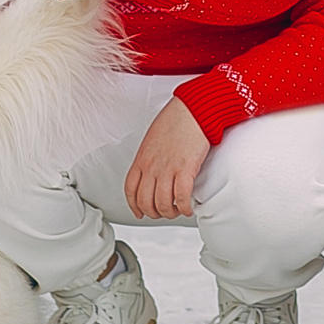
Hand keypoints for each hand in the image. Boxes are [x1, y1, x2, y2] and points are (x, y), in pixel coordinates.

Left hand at [124, 97, 209, 219]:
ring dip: (170, 213)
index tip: (139, 212)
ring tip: (177, 211)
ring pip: (163, 204)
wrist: (193, 110)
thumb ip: (149, 156)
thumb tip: (153, 169)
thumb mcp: (152, 139)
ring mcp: (168, 169)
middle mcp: (152, 166)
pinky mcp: (185, 169)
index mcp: (142, 159)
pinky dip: (184, 208)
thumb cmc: (175, 119)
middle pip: (146, 201)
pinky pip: (181, 197)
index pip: (130, 190)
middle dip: (154, 213)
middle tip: (163, 213)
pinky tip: (188, 208)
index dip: (134, 206)